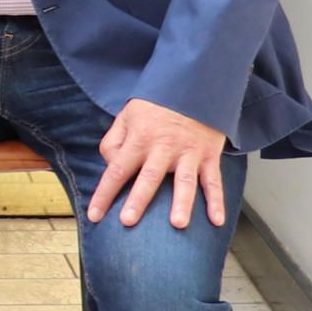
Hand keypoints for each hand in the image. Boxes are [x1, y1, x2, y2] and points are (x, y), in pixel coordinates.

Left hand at [87, 98, 227, 228]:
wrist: (190, 86)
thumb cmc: (154, 107)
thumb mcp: (126, 117)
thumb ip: (114, 142)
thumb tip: (111, 166)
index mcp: (138, 139)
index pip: (116, 170)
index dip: (104, 193)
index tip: (94, 215)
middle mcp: (162, 147)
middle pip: (148, 177)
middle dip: (137, 200)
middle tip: (127, 222)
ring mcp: (187, 152)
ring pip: (184, 181)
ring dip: (181, 203)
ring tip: (177, 224)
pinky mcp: (208, 155)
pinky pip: (213, 181)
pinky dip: (217, 201)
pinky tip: (216, 221)